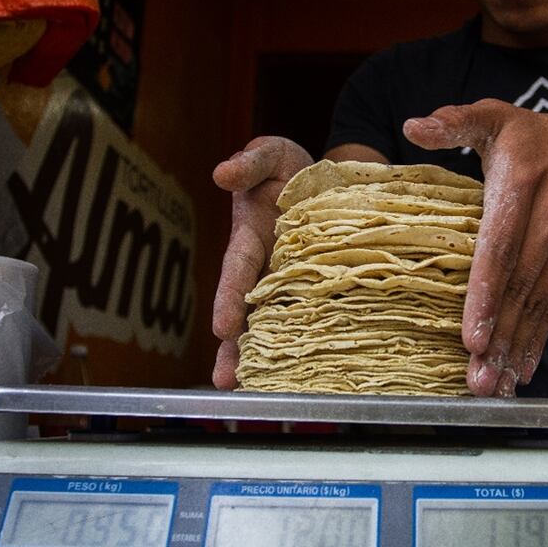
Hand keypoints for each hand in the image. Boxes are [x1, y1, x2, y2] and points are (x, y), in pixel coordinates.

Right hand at [211, 136, 312, 388]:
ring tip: (258, 392)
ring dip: (265, 355)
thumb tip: (223, 172)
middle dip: (235, 346)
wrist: (325, 176)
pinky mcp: (316, 288)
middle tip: (226, 380)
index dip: (229, 297)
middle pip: (246, 311)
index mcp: (251, 239)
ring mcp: (290, 282)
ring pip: (275, 323)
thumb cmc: (288, 166)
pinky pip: (313, 316)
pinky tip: (309, 373)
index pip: (238, 271)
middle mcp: (266, 268)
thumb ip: (249, 162)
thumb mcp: (269, 154)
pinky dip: (309, 343)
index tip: (221, 326)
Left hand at [403, 100, 547, 396]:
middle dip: (500, 336)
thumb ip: (456, 122)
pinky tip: (523, 370)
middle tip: (478, 379)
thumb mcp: (496, 118)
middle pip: (521, 285)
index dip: (487, 292)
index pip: (502, 245)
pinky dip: (540, 340)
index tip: (473, 334)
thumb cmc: (534, 138)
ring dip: (518, 348)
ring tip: (495, 386)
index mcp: (523, 181)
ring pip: (539, 303)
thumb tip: (413, 126)